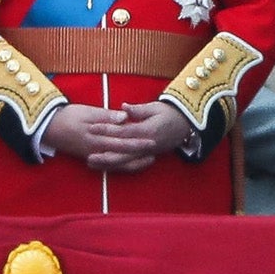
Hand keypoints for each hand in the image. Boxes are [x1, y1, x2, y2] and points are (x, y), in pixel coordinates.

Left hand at [82, 101, 197, 172]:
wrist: (186, 125)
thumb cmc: (170, 113)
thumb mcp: (155, 108)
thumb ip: (138, 110)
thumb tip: (123, 107)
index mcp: (147, 130)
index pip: (123, 131)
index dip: (107, 130)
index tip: (92, 127)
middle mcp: (147, 144)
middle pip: (122, 152)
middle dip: (104, 154)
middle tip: (87, 155)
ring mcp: (147, 152)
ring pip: (125, 161)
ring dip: (108, 163)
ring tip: (91, 163)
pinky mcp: (147, 156)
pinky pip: (130, 164)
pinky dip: (117, 166)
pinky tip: (105, 166)